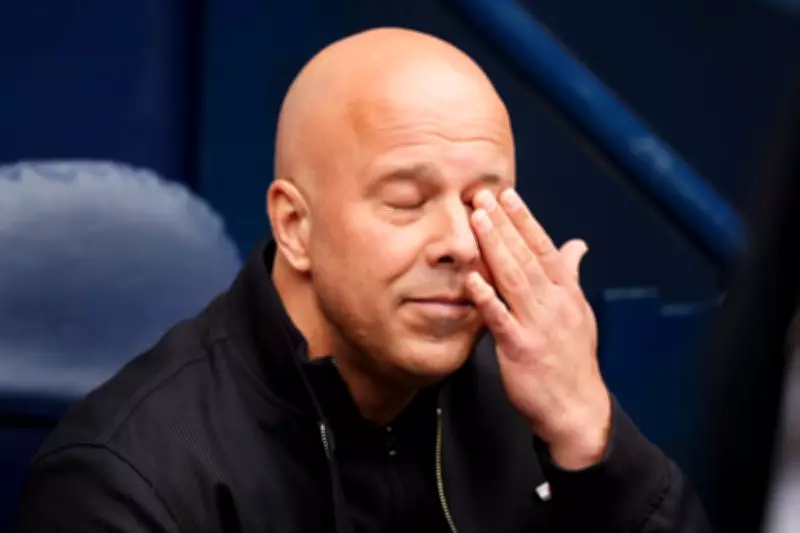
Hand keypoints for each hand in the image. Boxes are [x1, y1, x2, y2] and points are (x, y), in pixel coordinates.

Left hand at [466, 189, 611, 469]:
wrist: (578, 407)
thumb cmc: (574, 358)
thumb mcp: (579, 313)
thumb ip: (571, 275)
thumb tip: (577, 244)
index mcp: (566, 293)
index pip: (544, 248)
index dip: (524, 220)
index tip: (507, 195)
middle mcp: (555, 303)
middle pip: (526, 256)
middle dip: (503, 224)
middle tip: (481, 196)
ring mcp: (538, 325)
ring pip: (515, 278)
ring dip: (494, 247)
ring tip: (476, 221)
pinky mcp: (522, 349)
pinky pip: (501, 319)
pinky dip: (487, 298)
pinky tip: (471, 279)